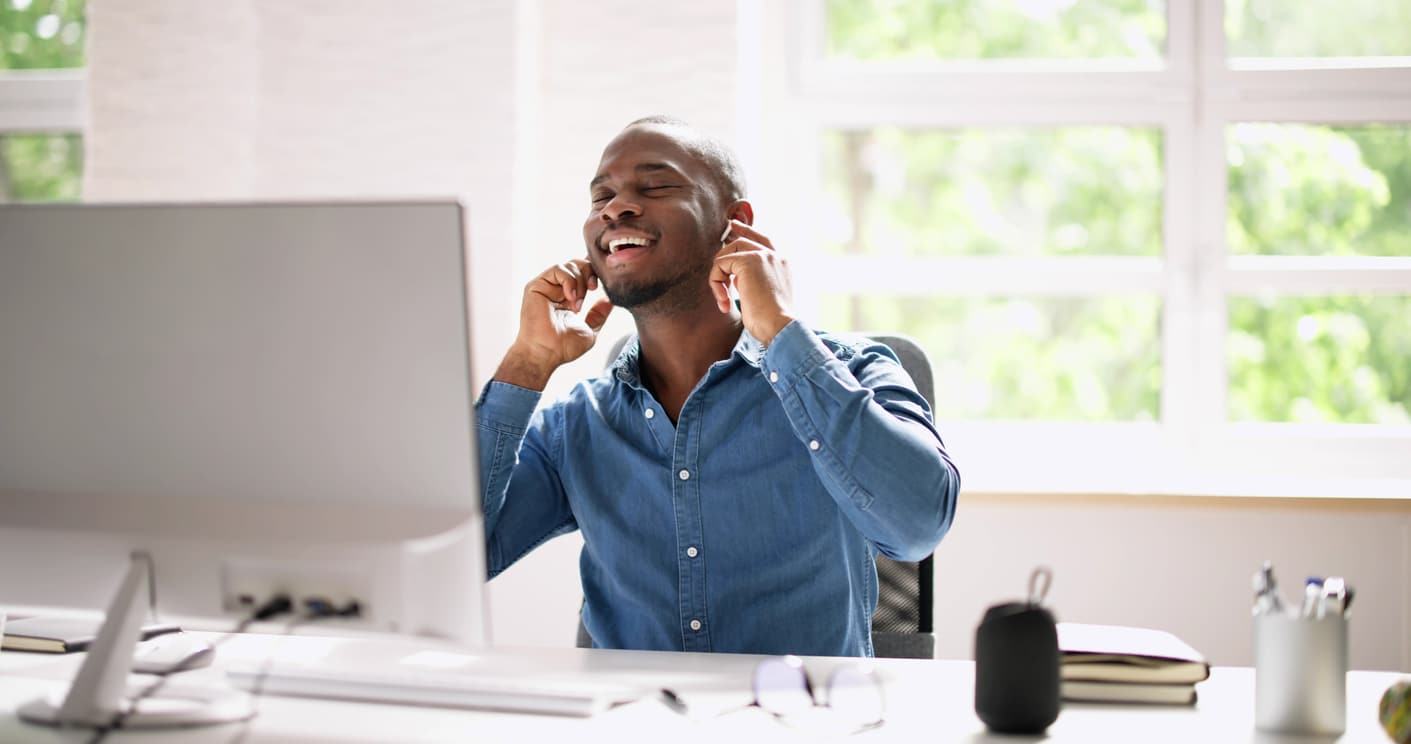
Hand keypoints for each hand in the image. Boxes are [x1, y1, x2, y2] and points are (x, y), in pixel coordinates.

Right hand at [494, 259, 613, 389]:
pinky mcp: (536, 285)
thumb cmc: (563, 348)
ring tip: (578, 303)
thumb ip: (599, 314)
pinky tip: (571, 298)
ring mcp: (546, 286)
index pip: (582, 275)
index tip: (603, 283)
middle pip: (577, 265)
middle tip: (593, 289)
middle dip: (590, 273)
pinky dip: (570, 281)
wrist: (546, 354)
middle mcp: (556, 289)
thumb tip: (610, 299)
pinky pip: (557, 269)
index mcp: (567, 298)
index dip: (594, 272)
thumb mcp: (590, 330)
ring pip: (569, 265)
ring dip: (580, 281)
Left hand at [711, 220, 794, 344]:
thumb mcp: (766, 296)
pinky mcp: (748, 261)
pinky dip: (716, 283)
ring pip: (728, 252)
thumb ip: (754, 280)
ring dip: (719, 276)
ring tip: (723, 298)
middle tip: (716, 276)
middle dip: (724, 255)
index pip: (763, 240)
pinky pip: (720, 264)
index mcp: (783, 263)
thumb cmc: (773, 322)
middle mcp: (776, 255)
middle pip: (742, 241)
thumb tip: (735, 277)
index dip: (746, 231)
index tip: (732, 225)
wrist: (780, 326)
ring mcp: (762, 256)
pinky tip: (724, 301)